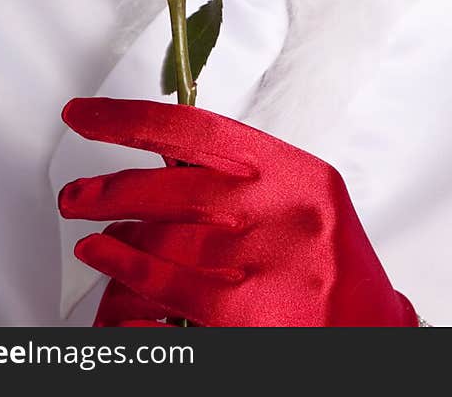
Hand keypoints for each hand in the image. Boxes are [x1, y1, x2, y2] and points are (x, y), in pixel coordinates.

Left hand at [57, 97, 418, 327]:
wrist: (374, 336)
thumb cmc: (336, 268)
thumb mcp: (302, 201)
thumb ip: (245, 176)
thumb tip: (169, 154)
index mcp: (293, 171)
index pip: (197, 130)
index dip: (131, 119)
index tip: (88, 115)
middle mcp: (280, 209)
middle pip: (173, 186)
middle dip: (111, 187)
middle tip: (76, 193)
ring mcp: (265, 261)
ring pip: (164, 236)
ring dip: (114, 230)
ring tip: (90, 230)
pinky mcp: (249, 314)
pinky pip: (170, 284)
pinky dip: (127, 269)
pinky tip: (105, 258)